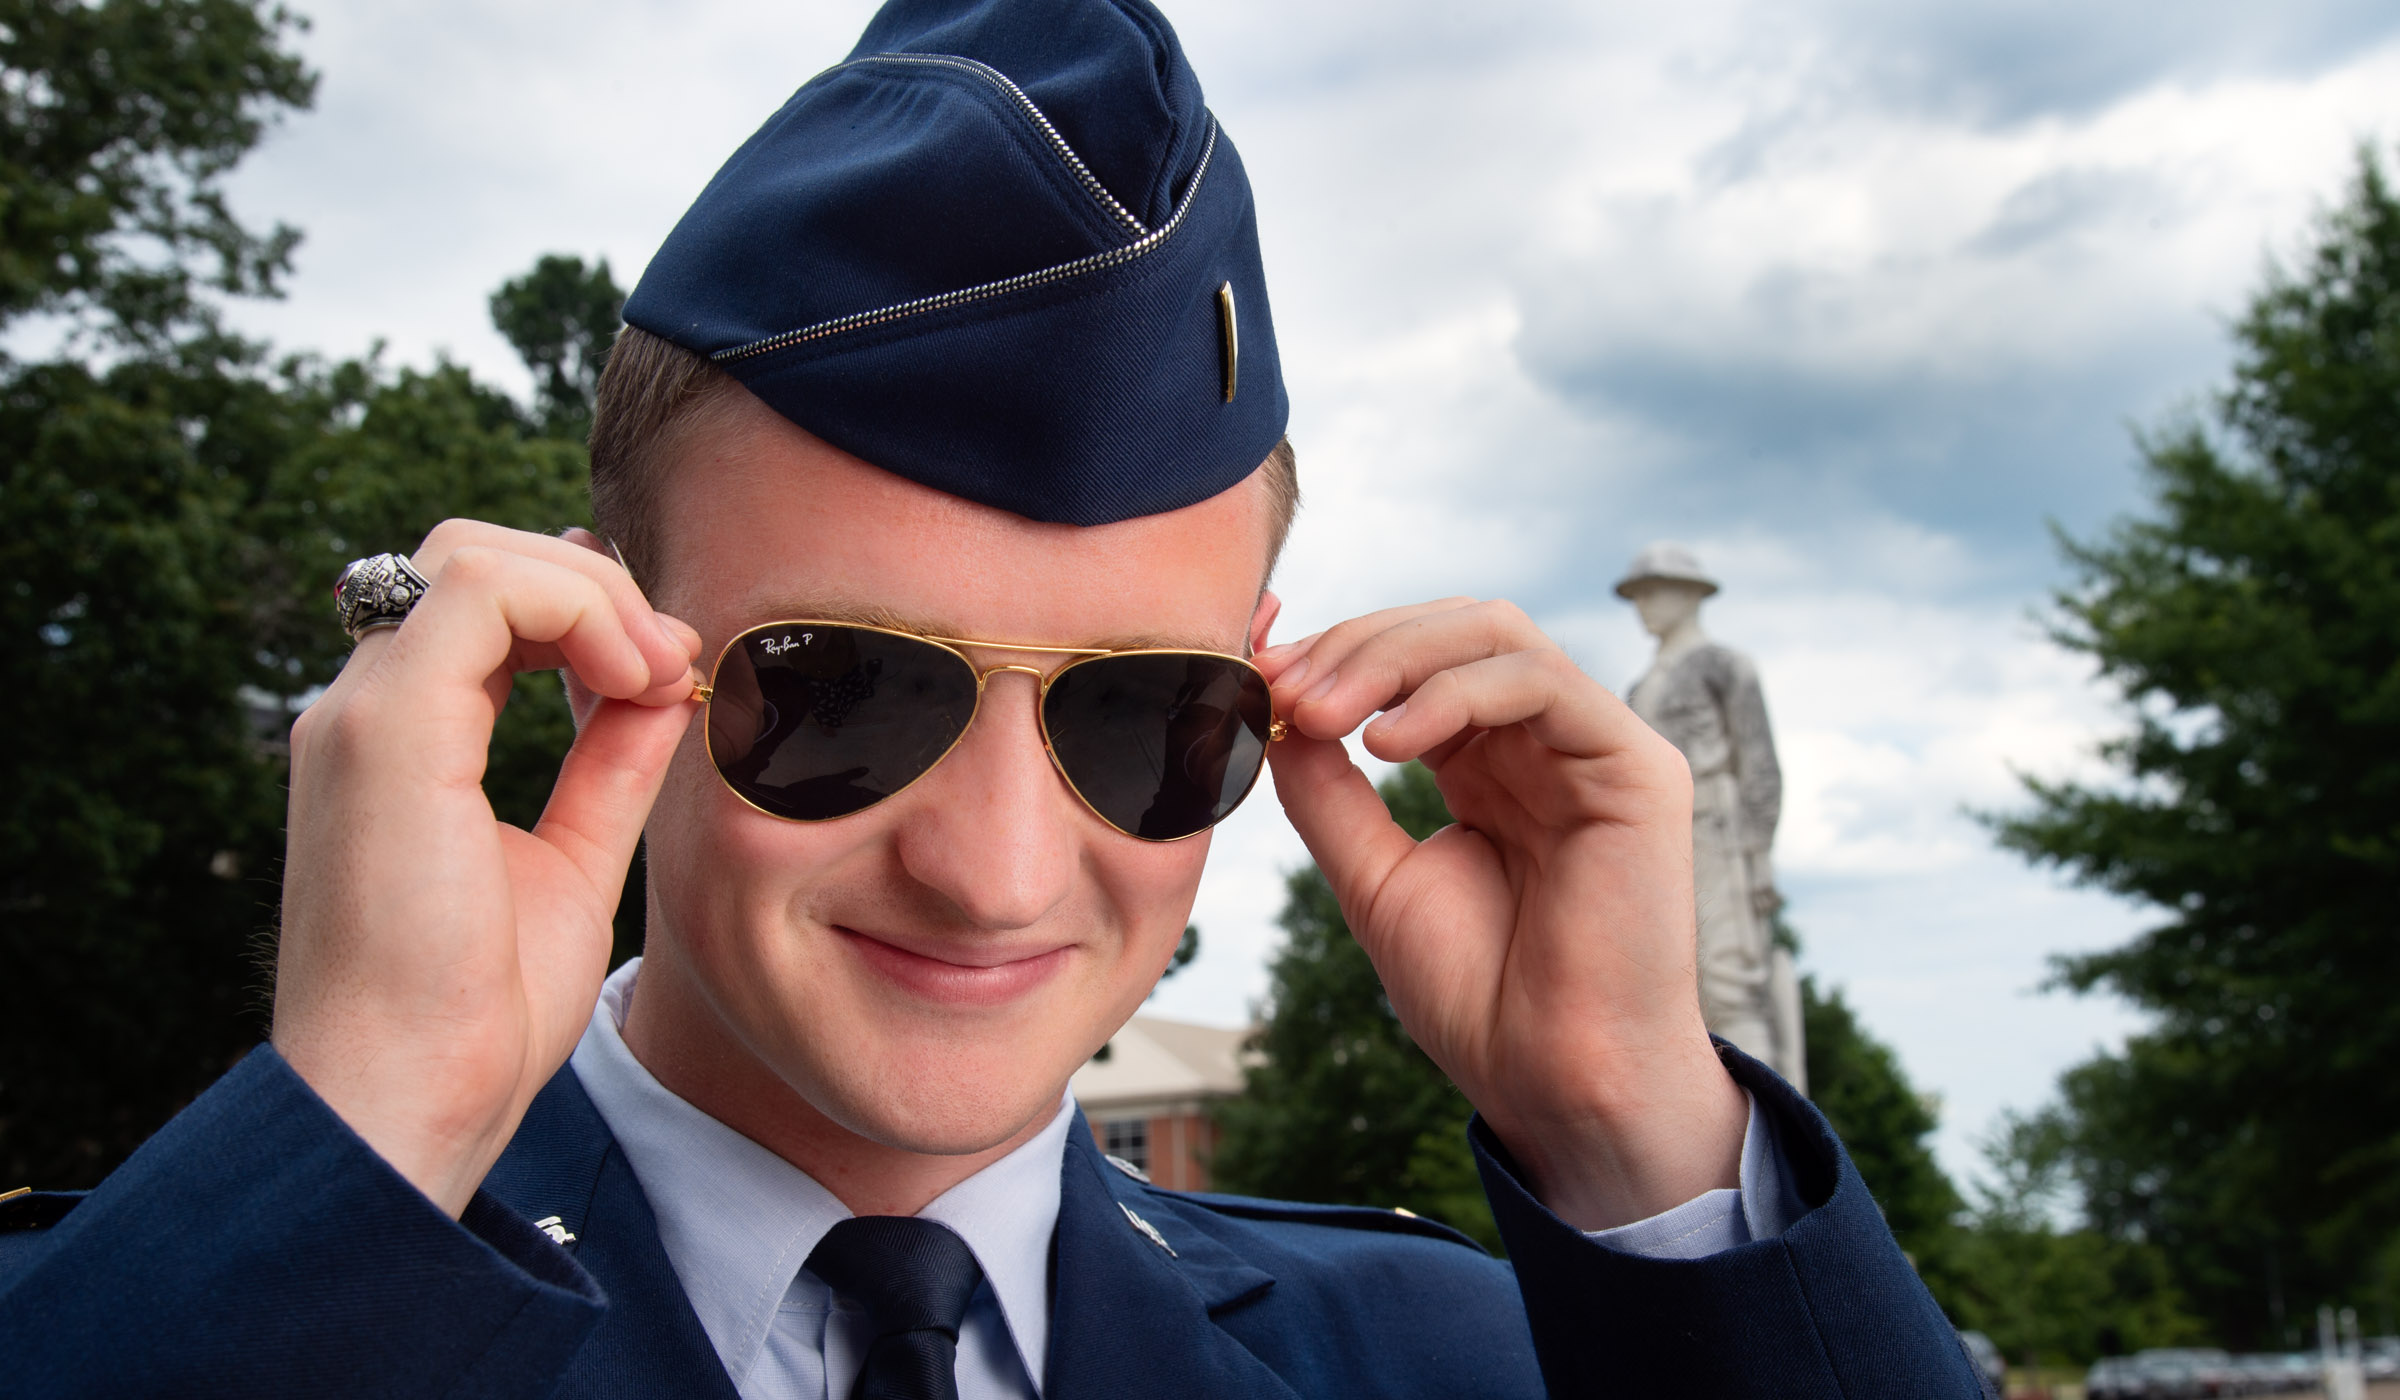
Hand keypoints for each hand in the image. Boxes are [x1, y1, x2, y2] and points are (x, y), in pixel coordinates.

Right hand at [273, 522, 701, 1216]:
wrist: (412, 1098)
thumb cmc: (478, 1014)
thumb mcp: (573, 863)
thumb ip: (608, 768)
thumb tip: (662, 689)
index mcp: (402, 743)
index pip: (486, 611)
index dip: (588, 613)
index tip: (670, 675)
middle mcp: (368, 713)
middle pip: (474, 559)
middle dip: (595, 584)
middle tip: (674, 660)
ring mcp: (366, 713)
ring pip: (473, 554)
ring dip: (594, 590)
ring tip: (661, 669)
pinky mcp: (384, 727)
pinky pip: (481, 589)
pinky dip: (578, 607)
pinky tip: (635, 680)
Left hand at [1259, 599, 1747, 1230]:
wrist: (1551, 1079)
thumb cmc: (1478, 994)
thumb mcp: (1373, 875)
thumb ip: (1328, 791)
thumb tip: (1273, 709)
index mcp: (1488, 763)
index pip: (1415, 660)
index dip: (1337, 652)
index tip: (1260, 680)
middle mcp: (1543, 741)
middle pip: (1449, 629)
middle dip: (1354, 646)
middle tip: (1285, 690)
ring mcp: (1593, 747)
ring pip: (1492, 634)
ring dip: (1391, 658)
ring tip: (1323, 713)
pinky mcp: (1637, 765)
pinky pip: (1539, 682)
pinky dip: (1451, 692)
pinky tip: (1388, 743)